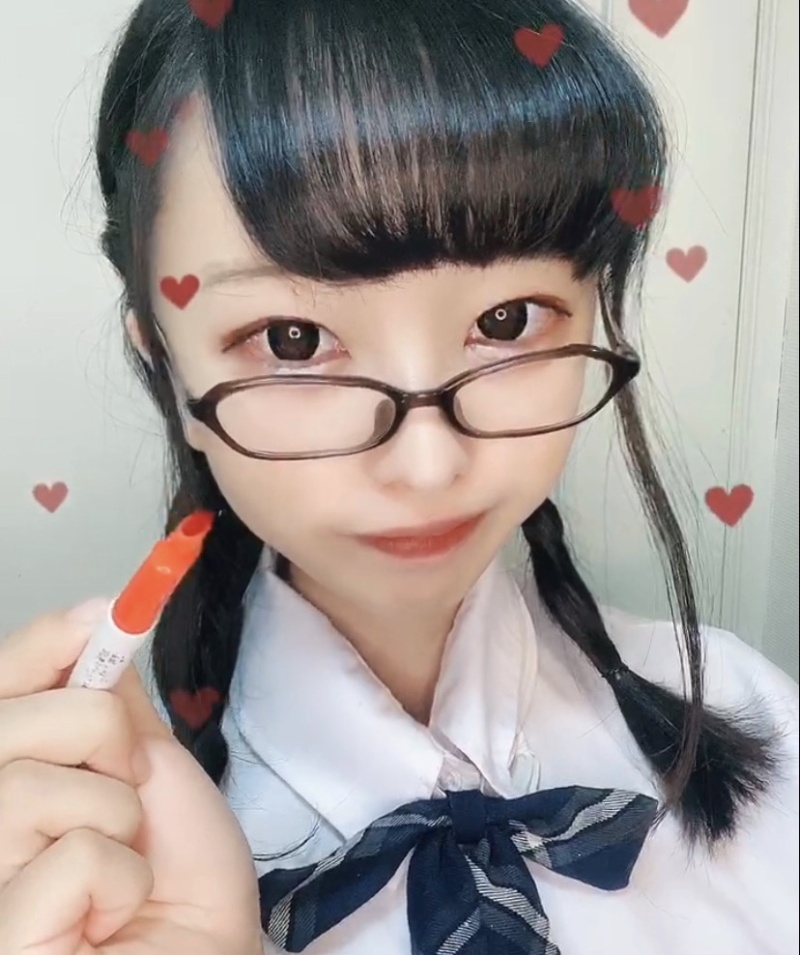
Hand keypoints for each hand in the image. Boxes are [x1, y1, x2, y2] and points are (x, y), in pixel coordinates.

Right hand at [0, 601, 263, 954]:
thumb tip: (92, 627)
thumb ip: (114, 707)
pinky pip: (69, 856)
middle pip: (10, 725)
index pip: (0, 690)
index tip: (100, 615)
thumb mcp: (155, 769)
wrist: (209, 953)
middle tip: (131, 781)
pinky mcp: (4, 933)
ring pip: (27, 786)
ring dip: (115, 813)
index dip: (40, 646)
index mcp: (18, 779)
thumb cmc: (183, 878)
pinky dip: (119, 877)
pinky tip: (110, 913)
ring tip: (124, 858)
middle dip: (98, 732)